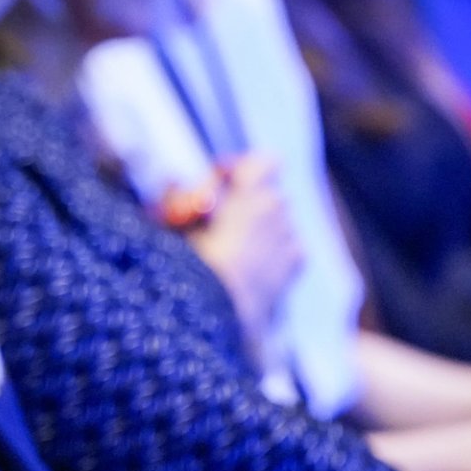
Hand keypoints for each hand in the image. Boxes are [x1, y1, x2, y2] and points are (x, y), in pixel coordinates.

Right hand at [179, 152, 303, 359]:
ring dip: (261, 228)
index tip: (221, 182)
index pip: (263, 161)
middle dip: (248, 203)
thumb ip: (178, 198)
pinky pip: (290, 246)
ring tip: (235, 251)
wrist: (220, 309)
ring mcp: (289, 234)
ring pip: (279, 220)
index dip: (242, 168)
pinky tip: (253, 269)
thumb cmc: (192, 263)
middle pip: (268, 192)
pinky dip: (276, 253)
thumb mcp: (173, 222)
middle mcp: (276, 206)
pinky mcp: (297, 261)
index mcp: (250, 190)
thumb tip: (174, 183)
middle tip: (222, 222)